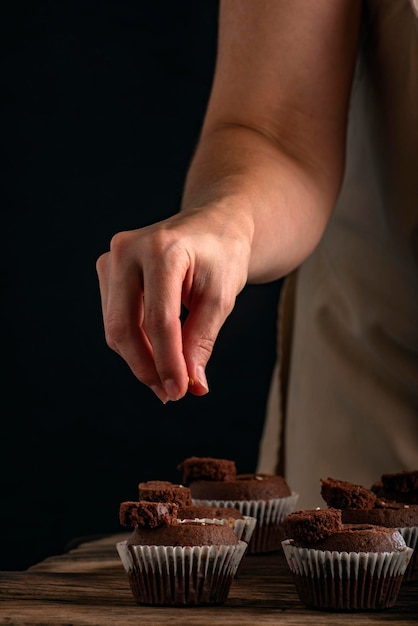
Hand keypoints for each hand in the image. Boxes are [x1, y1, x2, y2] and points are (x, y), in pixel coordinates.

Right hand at [96, 206, 251, 402]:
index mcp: (162, 249)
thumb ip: (202, 340)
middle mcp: (128, 249)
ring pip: (116, 326)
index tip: (180, 392)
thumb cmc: (222, 255)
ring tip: (168, 379)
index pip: (159, 318)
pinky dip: (135, 343)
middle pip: (124, 324)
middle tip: (170, 394)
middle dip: (146, 366)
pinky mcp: (108, 270)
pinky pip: (116, 318)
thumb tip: (192, 385)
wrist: (212, 224)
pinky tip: (157, 357)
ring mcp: (112, 259)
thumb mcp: (222, 297)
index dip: (167, 361)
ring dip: (139, 359)